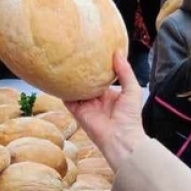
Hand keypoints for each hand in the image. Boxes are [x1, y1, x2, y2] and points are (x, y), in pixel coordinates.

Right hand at [65, 50, 149, 172]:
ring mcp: (87, 106)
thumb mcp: (131, 89)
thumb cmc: (130, 116)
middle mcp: (97, 100)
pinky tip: (58, 79)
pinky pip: (67, 99)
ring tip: (65, 63)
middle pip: (87, 82)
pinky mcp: (78, 112)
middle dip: (82, 71)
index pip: (101, 78)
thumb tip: (118, 52)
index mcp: (110, 95)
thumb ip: (124, 71)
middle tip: (77, 54)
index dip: (97, 67)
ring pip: (75, 89)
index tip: (94, 52)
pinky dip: (62, 91)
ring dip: (71, 79)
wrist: (121, 138)